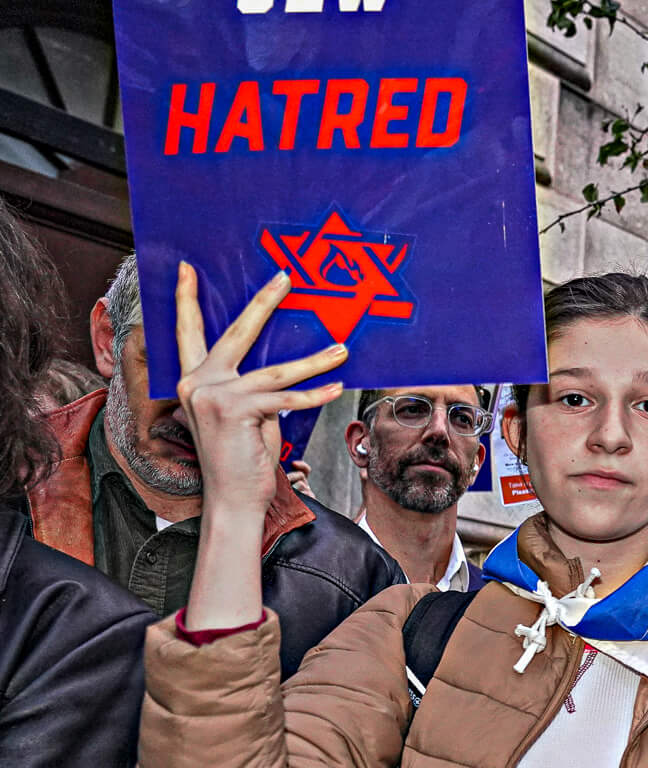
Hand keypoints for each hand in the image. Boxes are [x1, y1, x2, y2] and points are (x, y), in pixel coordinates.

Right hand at [176, 265, 346, 519]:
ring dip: (315, 360)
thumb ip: (253, 386)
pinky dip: (315, 395)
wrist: (233, 499)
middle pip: (235, 333)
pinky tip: (337, 387)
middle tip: (284, 277)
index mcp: (194, 380)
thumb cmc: (242, 456)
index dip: (186, 300)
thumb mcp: (245, 413)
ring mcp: (213, 397)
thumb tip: (283, 368)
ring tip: (342, 349)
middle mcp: (197, 383)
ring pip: (275, 371)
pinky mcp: (235, 413)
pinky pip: (286, 399)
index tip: (186, 268)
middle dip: (262, 302)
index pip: (189, 333)